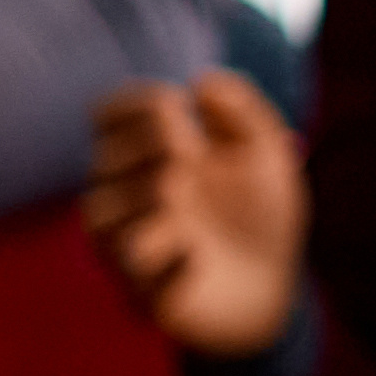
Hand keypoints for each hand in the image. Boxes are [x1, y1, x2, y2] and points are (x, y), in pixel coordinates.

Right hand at [87, 71, 308, 359]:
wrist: (274, 284)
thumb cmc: (259, 212)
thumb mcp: (266, 151)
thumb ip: (241, 109)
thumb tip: (200, 81)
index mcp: (144, 157)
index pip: (106, 118)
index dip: (129, 105)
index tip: (171, 104)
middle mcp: (126, 199)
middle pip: (102, 163)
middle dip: (142, 148)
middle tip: (185, 152)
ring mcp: (131, 247)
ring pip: (101, 217)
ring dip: (140, 199)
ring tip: (179, 194)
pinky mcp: (146, 294)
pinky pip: (137, 276)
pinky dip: (163, 264)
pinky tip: (195, 255)